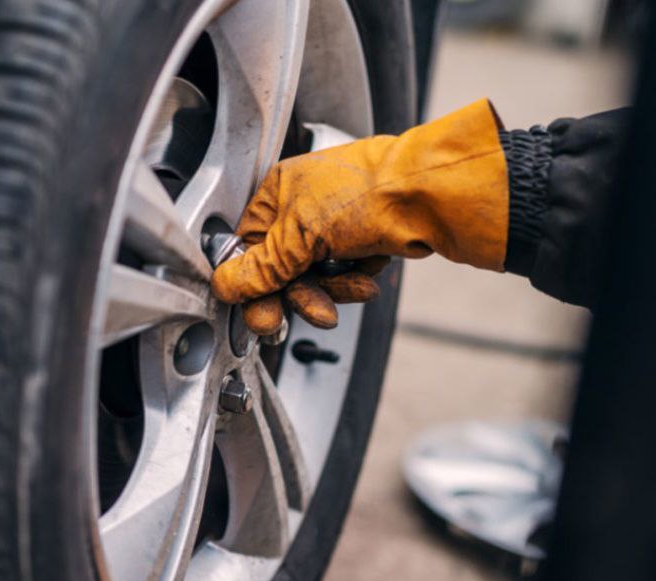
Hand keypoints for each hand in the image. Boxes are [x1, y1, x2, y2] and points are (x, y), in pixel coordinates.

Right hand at [211, 99, 507, 333]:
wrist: (430, 195)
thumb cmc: (369, 192)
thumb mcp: (300, 236)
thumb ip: (261, 268)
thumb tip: (225, 285)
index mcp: (277, 193)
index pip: (249, 249)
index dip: (257, 285)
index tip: (264, 313)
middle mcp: (302, 206)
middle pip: (283, 267)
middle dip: (301, 292)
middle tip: (313, 312)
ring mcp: (333, 222)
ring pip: (315, 275)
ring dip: (332, 288)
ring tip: (353, 287)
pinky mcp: (359, 238)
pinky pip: (343, 274)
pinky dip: (354, 279)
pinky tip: (368, 273)